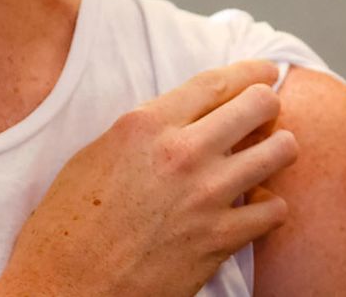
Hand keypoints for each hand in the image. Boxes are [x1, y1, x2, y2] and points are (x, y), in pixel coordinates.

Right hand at [0, 60, 298, 296]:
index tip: (265, 71)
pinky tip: (256, 207)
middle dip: (269, 104)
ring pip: (280, 151)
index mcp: (145, 125)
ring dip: (278, 149)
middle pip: (258, 105)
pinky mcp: (220, 240)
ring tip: (268, 156)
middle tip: (267, 114)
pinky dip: (270, 207)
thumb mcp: (98, 154)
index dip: (249, 71)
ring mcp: (206, 196)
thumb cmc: (68, 224)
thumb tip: (182, 121)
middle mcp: (181, 153)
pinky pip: (274, 210)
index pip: (215, 82)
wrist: (65, 286)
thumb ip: (146, 131)